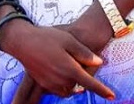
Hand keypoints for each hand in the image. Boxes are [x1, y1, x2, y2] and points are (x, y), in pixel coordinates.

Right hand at [0, 21, 114, 99]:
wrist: (22, 41)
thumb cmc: (47, 37)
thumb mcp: (68, 40)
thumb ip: (85, 53)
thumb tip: (100, 62)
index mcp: (69, 68)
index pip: (89, 83)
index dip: (101, 90)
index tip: (111, 95)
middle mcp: (60, 79)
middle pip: (79, 85)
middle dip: (84, 80)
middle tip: (84, 66)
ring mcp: (50, 83)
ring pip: (68, 90)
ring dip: (74, 84)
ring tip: (74, 70)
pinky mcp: (43, 83)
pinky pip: (58, 89)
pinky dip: (63, 85)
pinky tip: (62, 72)